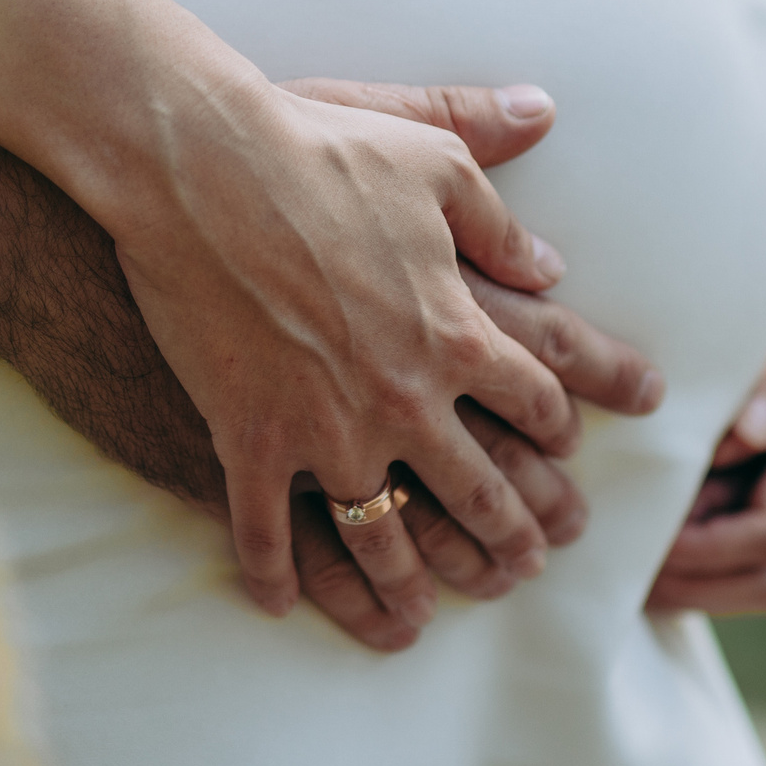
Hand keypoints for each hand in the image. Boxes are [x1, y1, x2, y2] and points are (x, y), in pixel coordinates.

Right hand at [0, 81, 659, 650]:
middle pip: (479, 489)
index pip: (534, 397)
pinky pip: (266, 535)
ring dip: (409, 584)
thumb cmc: (312, 148)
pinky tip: (279, 605)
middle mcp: (404, 396)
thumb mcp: (429, 157)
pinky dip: (273, 576)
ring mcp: (325, 430)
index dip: (561, 428)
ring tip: (421, 617)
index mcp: (456, 328)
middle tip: (529, 566)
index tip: (572, 448)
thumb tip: (553, 261)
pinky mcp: (247, 441)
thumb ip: (499, 215)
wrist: (194, 169)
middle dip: (511, 534)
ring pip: (384, 536)